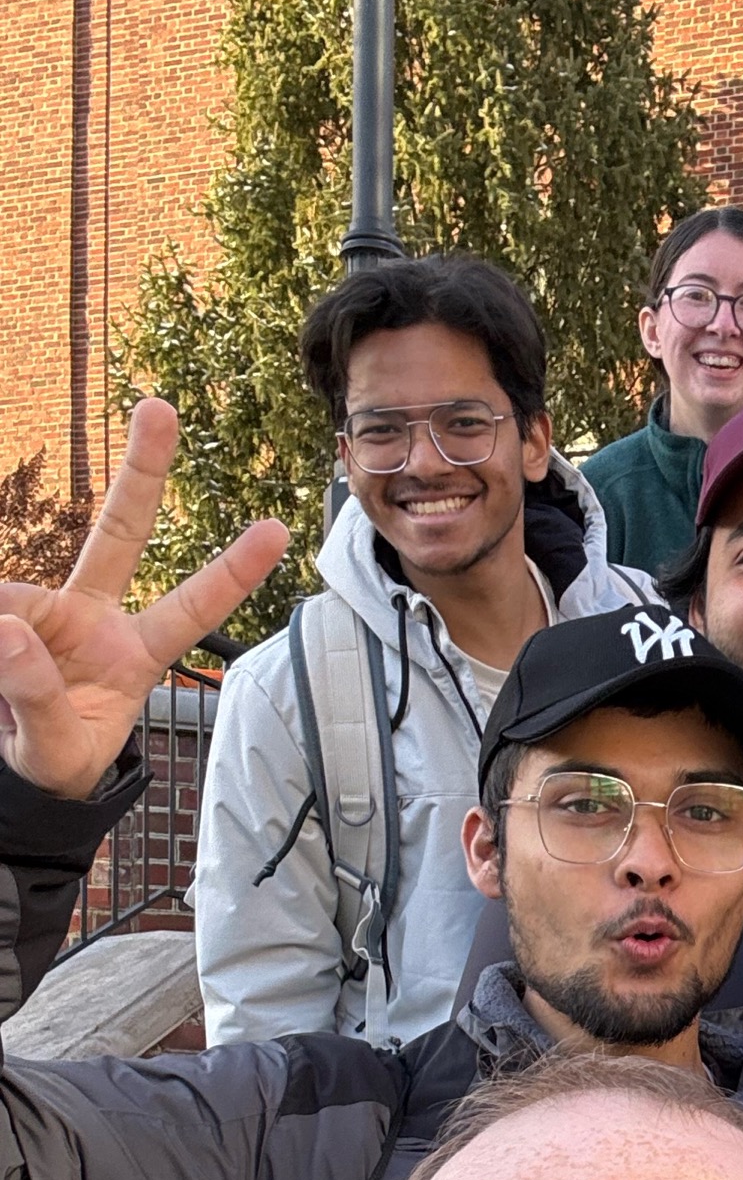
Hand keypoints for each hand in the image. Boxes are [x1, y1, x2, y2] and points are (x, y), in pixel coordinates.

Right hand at [0, 399, 289, 799]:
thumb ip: (38, 699)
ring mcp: (47, 610)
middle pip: (121, 532)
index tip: (277, 529)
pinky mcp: (6, 612)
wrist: (15, 770)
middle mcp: (95, 618)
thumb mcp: (57, 751)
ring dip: (5, 634)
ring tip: (6, 682)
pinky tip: (0, 641)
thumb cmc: (56, 761)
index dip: (232, 572)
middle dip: (143, 472)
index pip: (192, 610)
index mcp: (135, 656)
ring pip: (16, 600)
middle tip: (161, 409)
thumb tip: (10, 629)